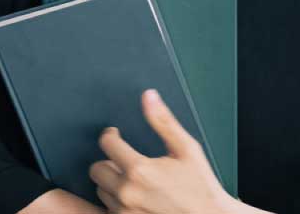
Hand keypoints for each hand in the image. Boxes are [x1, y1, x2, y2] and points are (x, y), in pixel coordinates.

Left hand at [89, 89, 234, 213]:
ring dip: (112, 183)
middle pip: (97, 169)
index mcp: (139, 170)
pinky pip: (109, 210)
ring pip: (101, 191)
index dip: (111, 135)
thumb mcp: (187, 149)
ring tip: (134, 181)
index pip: (106, 143)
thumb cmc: (202, 188)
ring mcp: (125, 212)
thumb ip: (163, 121)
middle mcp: (128, 192)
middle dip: (108, 160)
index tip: (115, 135)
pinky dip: (117, 202)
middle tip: (124, 160)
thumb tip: (149, 97)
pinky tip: (134, 197)